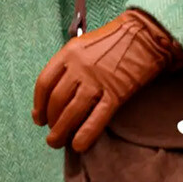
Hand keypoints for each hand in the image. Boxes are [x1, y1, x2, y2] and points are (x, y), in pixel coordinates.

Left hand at [33, 9, 182, 151]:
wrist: (144, 36)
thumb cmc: (113, 40)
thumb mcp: (82, 45)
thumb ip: (68, 65)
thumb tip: (55, 92)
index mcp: (68, 54)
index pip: (44, 84)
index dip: (38, 104)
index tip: (38, 118)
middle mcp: (79, 68)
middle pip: (57, 101)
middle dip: (51, 122)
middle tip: (50, 134)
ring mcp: (97, 81)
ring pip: (72, 112)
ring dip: (61, 131)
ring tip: (56, 143)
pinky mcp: (116, 94)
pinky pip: (97, 118)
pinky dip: (86, 134)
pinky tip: (78, 145)